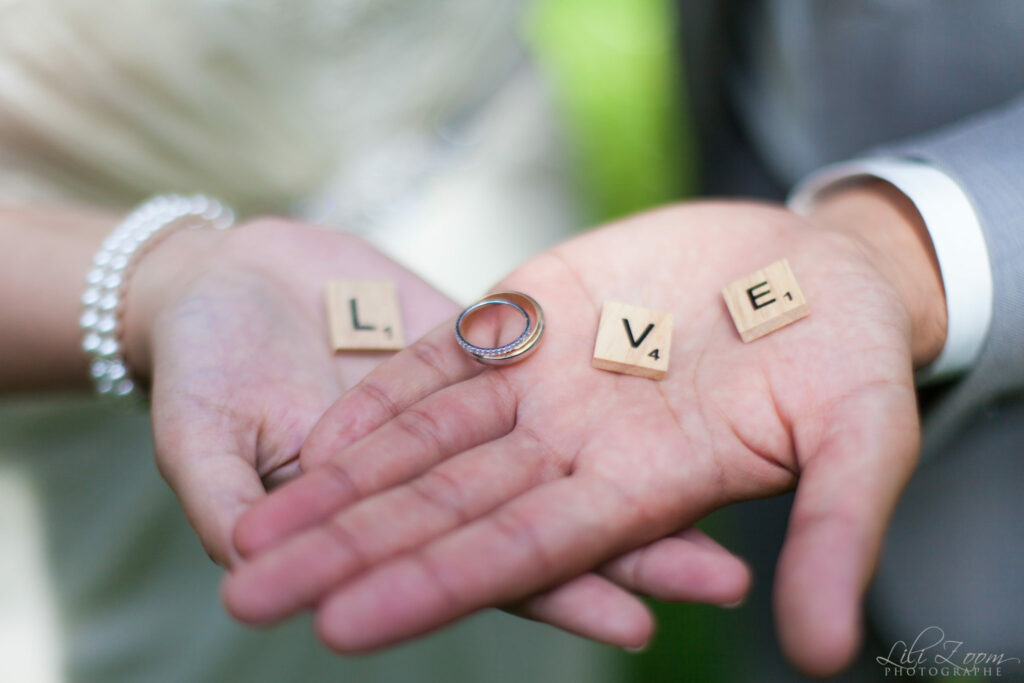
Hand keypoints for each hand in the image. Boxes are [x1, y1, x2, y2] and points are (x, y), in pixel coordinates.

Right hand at [128, 217, 749, 643]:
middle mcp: (454, 468)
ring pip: (575, 440)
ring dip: (647, 465)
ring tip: (739, 481)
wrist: (218, 283)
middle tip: (728, 577)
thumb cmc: (197, 370)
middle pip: (561, 514)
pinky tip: (673, 374)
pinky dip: (606, 368)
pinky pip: (556, 356)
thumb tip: (245, 573)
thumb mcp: (202, 445)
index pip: (495, 566)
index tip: (637, 626)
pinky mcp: (484, 336)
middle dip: (640, 549)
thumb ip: (231, 506)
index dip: (562, 597)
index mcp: (398, 514)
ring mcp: (477, 402)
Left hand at [223, 194, 942, 674]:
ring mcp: (547, 381)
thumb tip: (824, 658)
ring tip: (252, 528)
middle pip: (442, 509)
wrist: (823, 268)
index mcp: (641, 486)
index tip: (341, 626)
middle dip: (346, 552)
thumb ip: (835, 537)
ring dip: (339, 483)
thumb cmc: (857, 354)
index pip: (519, 553)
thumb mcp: (864, 437)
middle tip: (246, 597)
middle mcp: (576, 446)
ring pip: (423, 443)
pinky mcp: (535, 315)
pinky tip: (316, 431)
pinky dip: (383, 395)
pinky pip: (444, 360)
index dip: (431, 586)